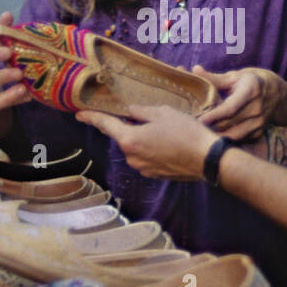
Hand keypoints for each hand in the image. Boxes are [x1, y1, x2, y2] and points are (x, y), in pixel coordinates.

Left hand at [76, 105, 218, 180]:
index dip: (91, 117)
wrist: (207, 160)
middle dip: (129, 126)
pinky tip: (168, 141)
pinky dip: (152, 148)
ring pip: (136, 147)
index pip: (105, 125)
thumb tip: (129, 113)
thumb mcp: (163, 113)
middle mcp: (131, 157)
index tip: (79, 114)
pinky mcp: (154, 174)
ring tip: (164, 129)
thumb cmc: (186, 132)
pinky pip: (146, 157)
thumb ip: (141, 112)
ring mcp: (143, 168)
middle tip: (145, 116)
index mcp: (130, 139)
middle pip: (123, 136)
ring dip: (143, 137)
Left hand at [194, 66, 286, 139]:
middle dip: (211, 126)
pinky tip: (215, 135)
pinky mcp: (258, 133)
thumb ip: (214, 78)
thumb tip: (194, 70)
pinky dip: (226, 139)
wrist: (277, 92)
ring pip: (233, 135)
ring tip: (201, 132)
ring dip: (216, 135)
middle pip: (229, 123)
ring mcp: (260, 122)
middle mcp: (258, 108)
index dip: (215, 115)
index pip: (231, 107)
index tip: (200, 119)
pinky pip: (238, 139)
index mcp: (251, 89)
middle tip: (193, 126)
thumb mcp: (234, 76)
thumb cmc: (250, 81)